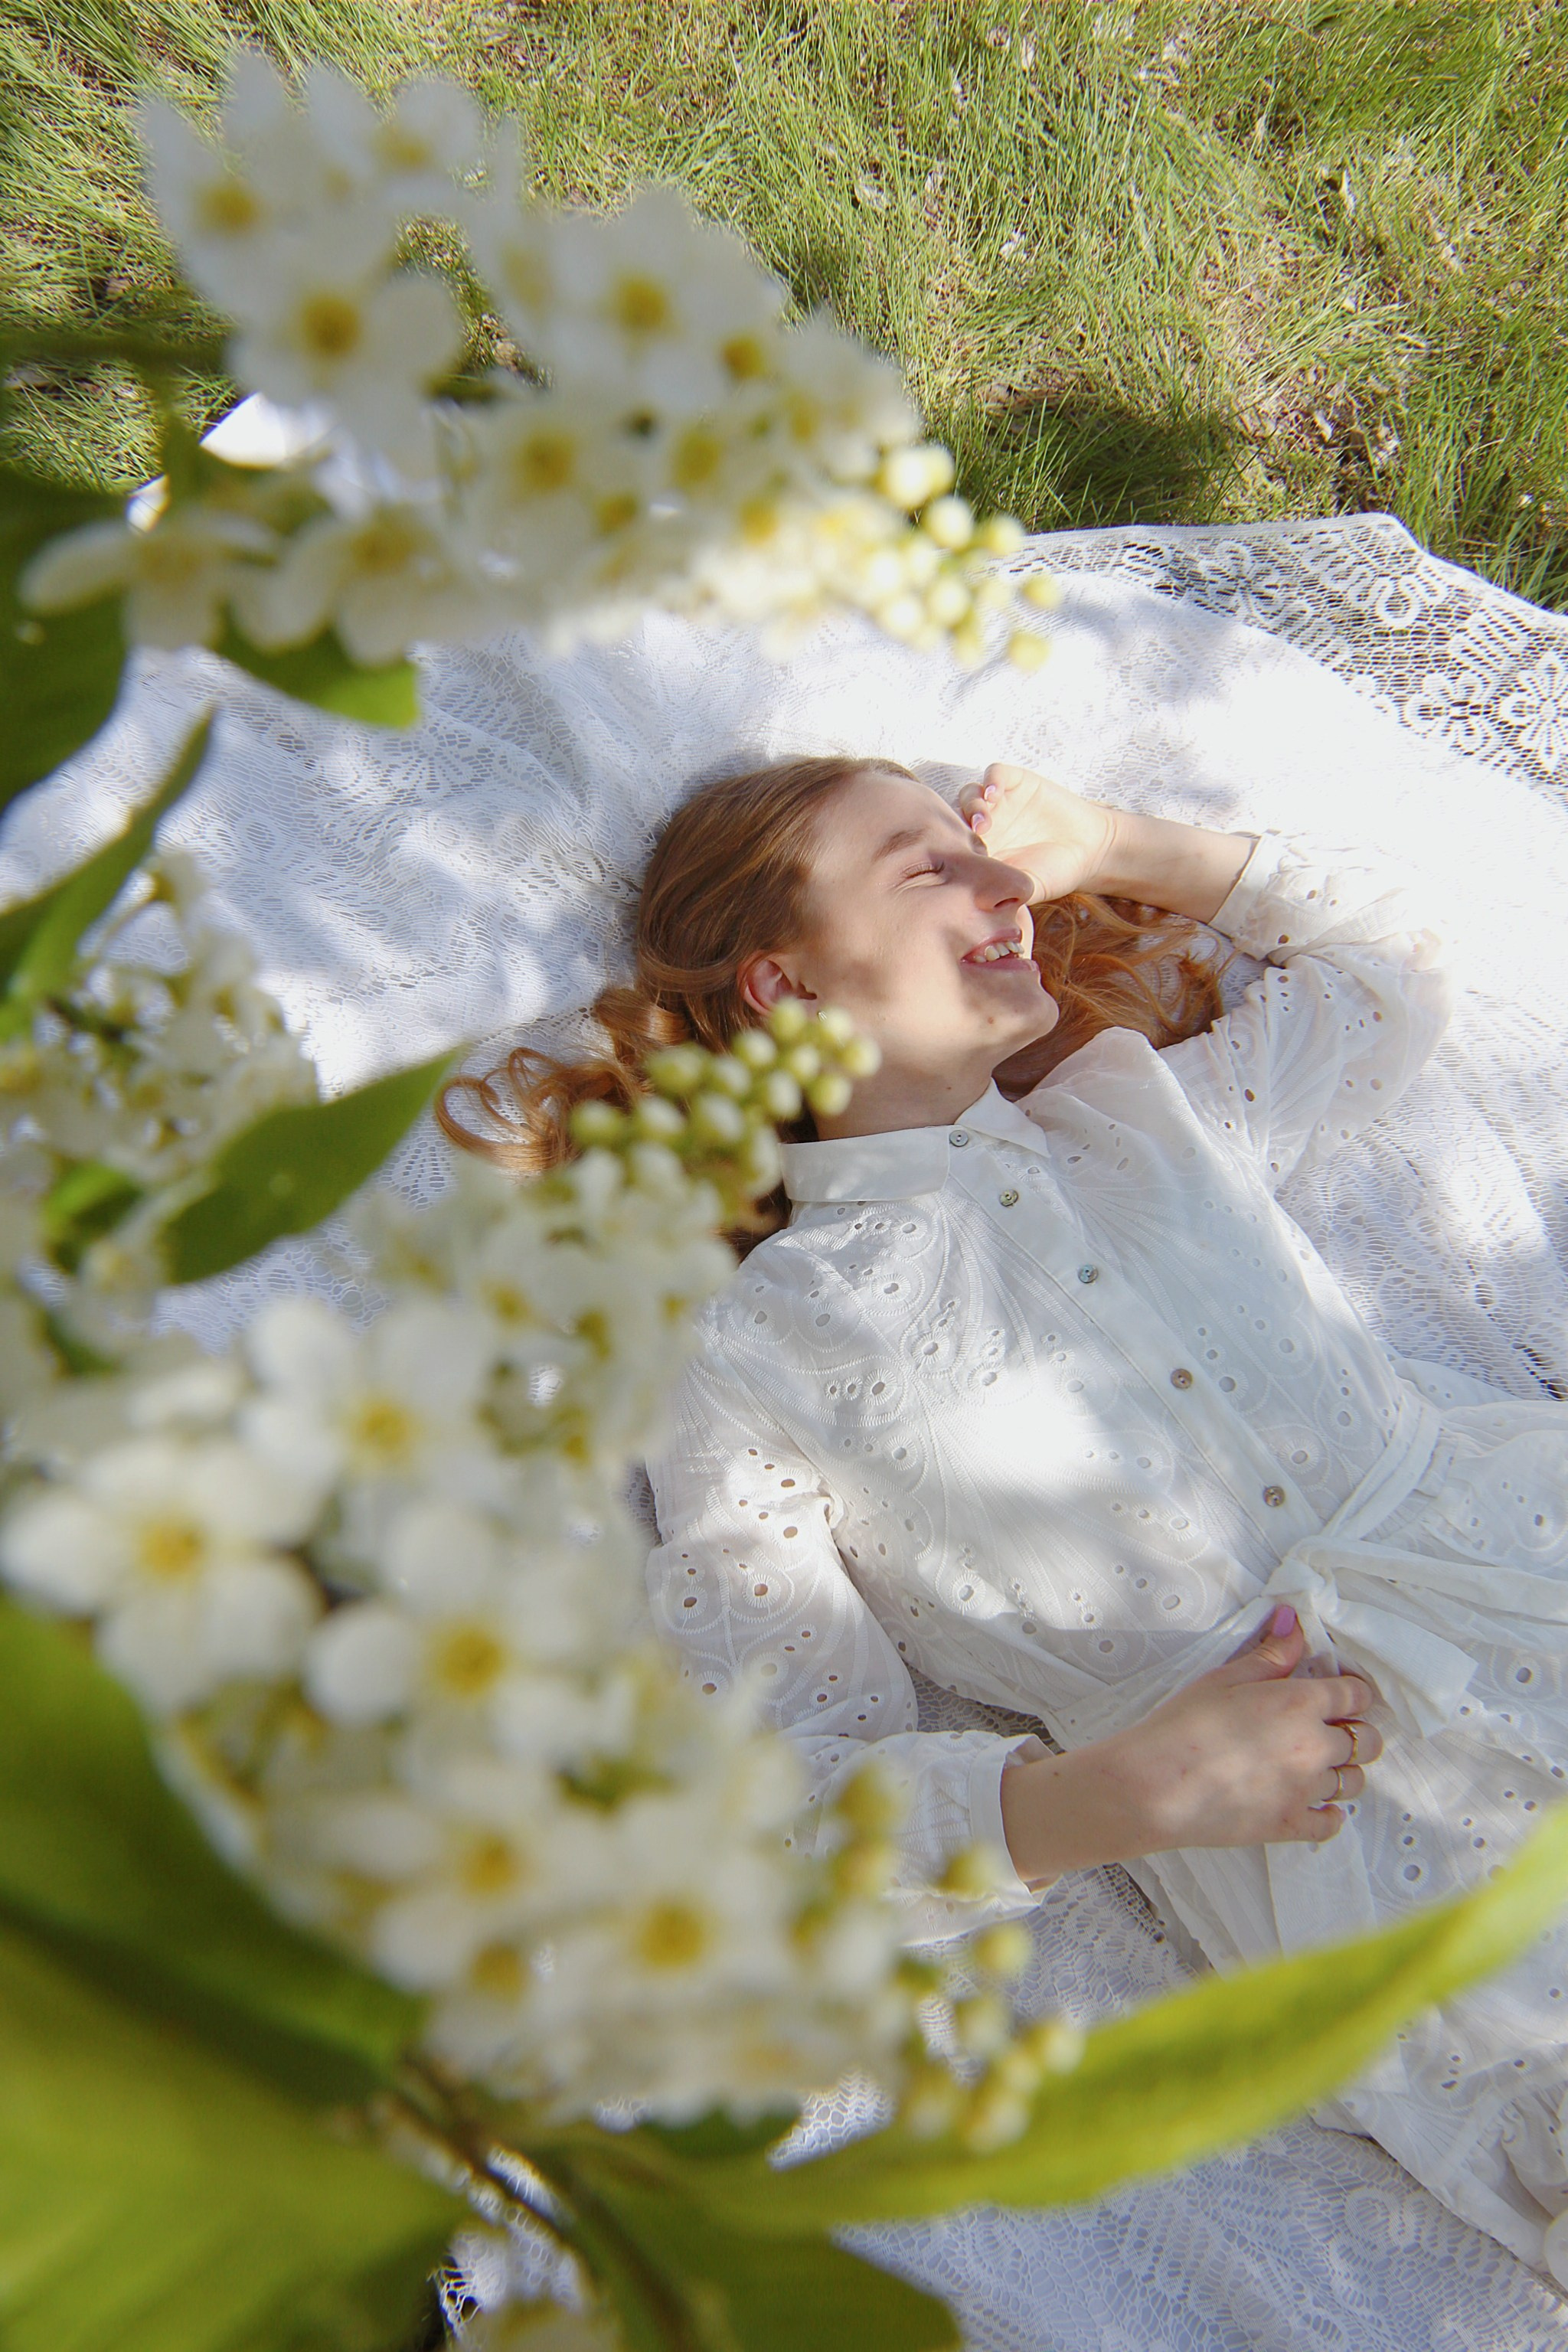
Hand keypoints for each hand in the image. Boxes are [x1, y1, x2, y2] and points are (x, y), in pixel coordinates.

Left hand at [958, 761, 1121, 902]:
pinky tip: (995, 793)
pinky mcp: (1017, 782)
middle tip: (973, 840)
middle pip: (955, 817)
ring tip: (984, 821)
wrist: (1090, 850)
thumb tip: (976, 907)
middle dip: (958, 826)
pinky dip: (992, 780)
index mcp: (979, 850)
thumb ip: (1002, 892)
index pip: (951, 844)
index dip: (951, 850)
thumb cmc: (1056, 873)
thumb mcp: (1027, 888)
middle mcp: (985, 824)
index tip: (960, 862)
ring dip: (973, 805)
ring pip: (971, 794)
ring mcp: (1000, 802)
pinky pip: (996, 773)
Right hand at [999, 1606, 1384, 1884]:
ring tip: (1320, 1765)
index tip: (1343, 1694)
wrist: (1154, 1786)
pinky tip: (1316, 1805)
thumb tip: (1294, 1622)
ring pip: (1354, 1782)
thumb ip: (1269, 1654)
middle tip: (1337, 1730)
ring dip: (1344, 1771)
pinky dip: (1331, 1815)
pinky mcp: (1289, 1825)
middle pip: (1367, 1742)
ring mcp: (1305, 1791)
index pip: (1356, 1695)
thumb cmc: (1182, 1725)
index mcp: (1299, 1704)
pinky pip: (1332, 1824)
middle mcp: (1313, 1747)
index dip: (1354, 1693)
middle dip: (1359, 1732)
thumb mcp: (1224, 1678)